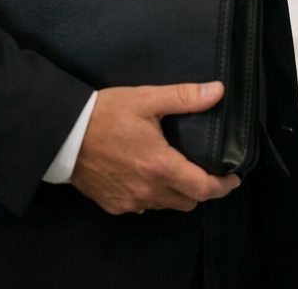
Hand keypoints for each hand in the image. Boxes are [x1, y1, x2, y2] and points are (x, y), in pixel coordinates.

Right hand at [70, 82, 240, 214]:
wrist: (63, 135)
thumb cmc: (106, 114)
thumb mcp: (147, 99)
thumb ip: (184, 97)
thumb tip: (218, 91)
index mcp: (160, 166)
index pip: (202, 188)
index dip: (223, 186)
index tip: (234, 178)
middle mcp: (147, 191)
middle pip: (187, 202)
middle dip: (202, 189)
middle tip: (207, 170)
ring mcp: (129, 202)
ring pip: (166, 206)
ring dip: (177, 193)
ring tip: (179, 170)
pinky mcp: (113, 205)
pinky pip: (143, 207)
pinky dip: (153, 196)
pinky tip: (150, 176)